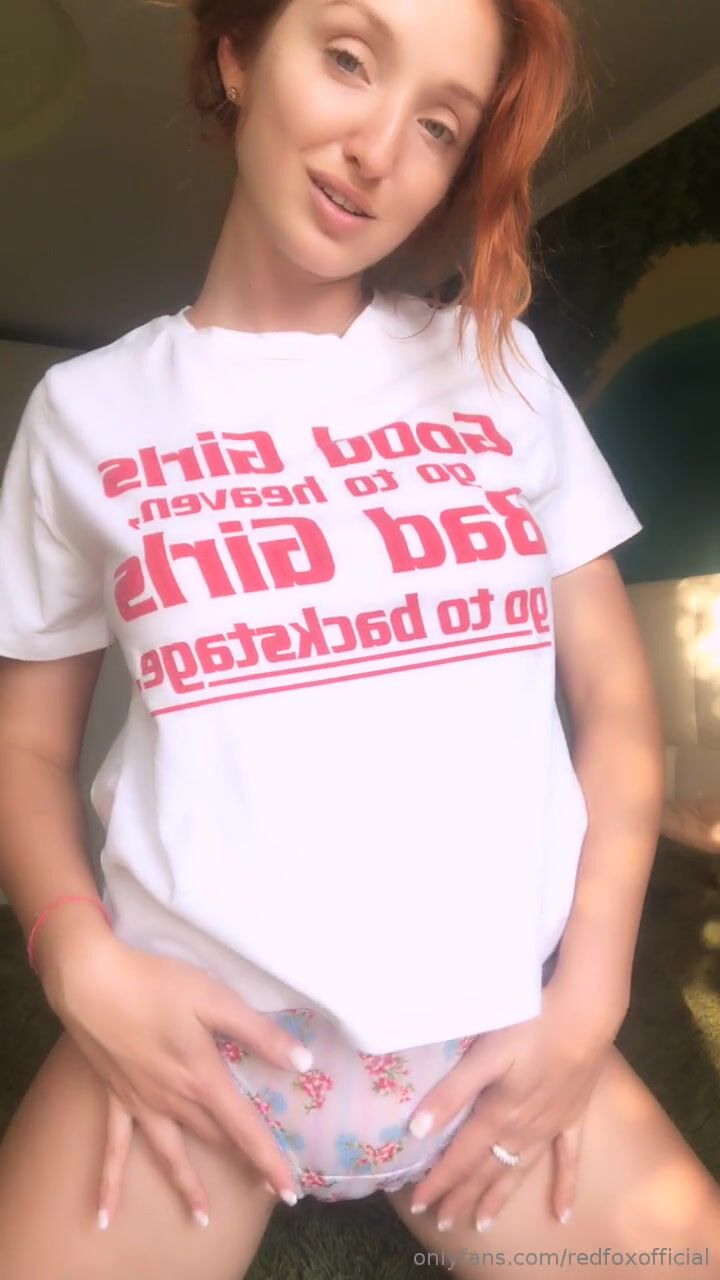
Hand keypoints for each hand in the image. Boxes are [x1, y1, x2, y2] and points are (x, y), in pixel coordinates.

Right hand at [46, 930, 312, 1227]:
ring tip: (200, 1216)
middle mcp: (174, 1100)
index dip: (268, 1159)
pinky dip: (110, 1184)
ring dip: (188, 1184)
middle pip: (215, 1139)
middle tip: (263, 1188)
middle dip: (241, 1163)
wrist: (91, 982)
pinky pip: (113, 1149)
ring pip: (172, 1152)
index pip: (244, 1128)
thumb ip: (258, 1033)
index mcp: (203, 1078)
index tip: (290, 1189)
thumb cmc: (157, 985)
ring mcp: (141, 1103)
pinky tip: (103, 1216)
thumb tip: (301, 1062)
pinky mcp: (114, 1097)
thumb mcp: (216, 1000)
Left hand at [404, 978, 621, 1230]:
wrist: (584, 1016)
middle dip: (461, 1195)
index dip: (439, 1181)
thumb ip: (452, 1093)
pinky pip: (568, 1160)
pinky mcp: (574, 1117)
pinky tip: (563, 1213)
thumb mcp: (484, 1056)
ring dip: (498, 1197)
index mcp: (496, 1114)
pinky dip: (565, 1186)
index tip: (419, 1203)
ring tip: (482, 1224)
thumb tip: (417, 1131)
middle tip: (442, 1220)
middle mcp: (521, 1130)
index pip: (460, 1158)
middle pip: (485, 1170)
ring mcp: (550, 1127)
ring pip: (518, 1171)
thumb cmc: (529, 1027)